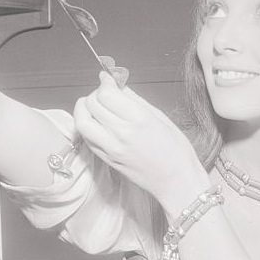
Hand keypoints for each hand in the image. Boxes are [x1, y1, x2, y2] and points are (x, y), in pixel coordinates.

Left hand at [73, 71, 208, 213]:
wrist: (176, 181)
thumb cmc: (176, 150)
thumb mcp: (160, 117)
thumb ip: (135, 100)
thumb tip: (118, 85)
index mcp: (139, 119)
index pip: (106, 94)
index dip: (105, 82)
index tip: (108, 78)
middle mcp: (122, 134)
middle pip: (92, 104)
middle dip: (95, 93)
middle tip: (105, 93)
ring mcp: (112, 149)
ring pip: (82, 122)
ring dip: (83, 109)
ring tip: (93, 106)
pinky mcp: (107, 160)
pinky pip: (87, 138)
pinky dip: (87, 126)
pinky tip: (97, 123)